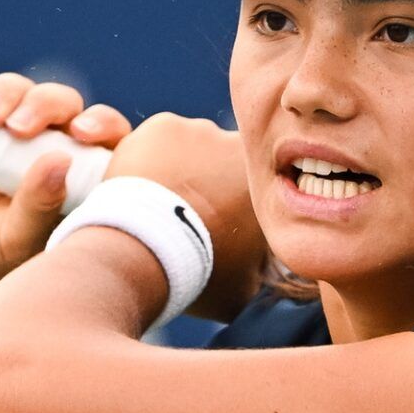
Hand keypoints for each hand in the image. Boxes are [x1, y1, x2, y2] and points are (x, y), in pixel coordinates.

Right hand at [0, 64, 133, 327]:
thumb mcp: (14, 245)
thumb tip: (62, 157)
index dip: (101, 124)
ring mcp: (5, 141)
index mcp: (77, 184)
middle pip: (63, 107)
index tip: (81, 132)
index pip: (105, 141)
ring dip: (10, 91)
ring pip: (22, 93)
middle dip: (46, 104)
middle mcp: (46, 156)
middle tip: (19, 128)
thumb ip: (39, 207)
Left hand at [103, 114, 268, 320]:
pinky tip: (146, 187)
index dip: (241, 201)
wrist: (144, 253)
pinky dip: (154, 157)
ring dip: (184, 168)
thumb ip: (263, 270)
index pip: (262, 183)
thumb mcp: (246, 287)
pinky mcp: (164, 125)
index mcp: (269, 182)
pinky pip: (161, 139)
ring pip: (195, 146)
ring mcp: (202, 131)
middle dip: (214, 181)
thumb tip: (268, 273)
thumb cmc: (199, 273)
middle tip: (191, 214)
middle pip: (228, 160)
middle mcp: (242, 147)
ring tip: (163, 203)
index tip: (225, 220)